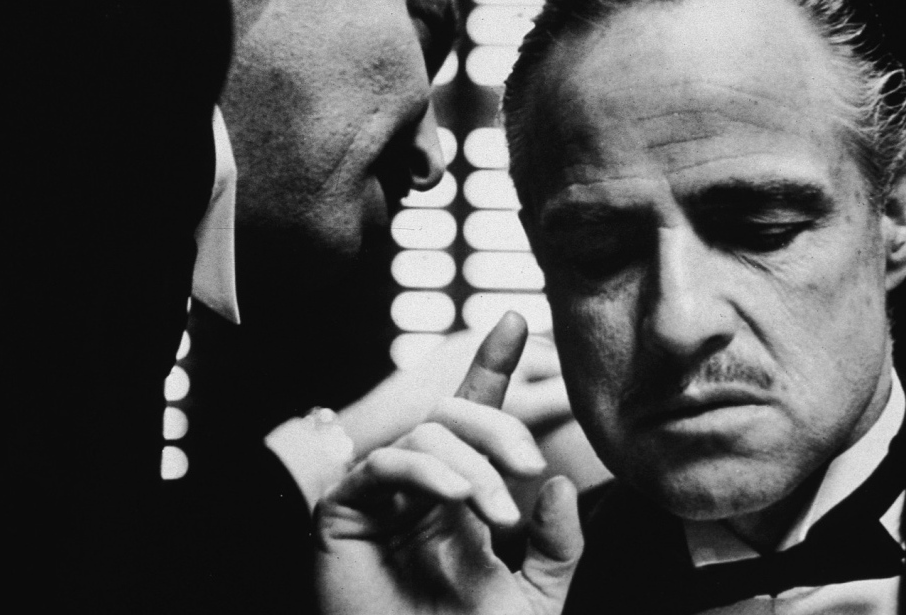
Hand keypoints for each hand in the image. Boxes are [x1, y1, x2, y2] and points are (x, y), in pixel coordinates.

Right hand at [313, 312, 582, 614]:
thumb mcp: (535, 601)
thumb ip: (558, 546)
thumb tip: (561, 482)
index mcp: (461, 499)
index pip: (475, 420)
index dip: (491, 367)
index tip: (513, 320)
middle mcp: (420, 489)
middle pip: (451, 414)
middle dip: (495, 423)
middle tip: (528, 462)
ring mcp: (381, 498)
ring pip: (424, 434)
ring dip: (469, 463)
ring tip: (495, 515)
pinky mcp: (343, 513)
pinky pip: (383, 464)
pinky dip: (425, 470)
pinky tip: (457, 497)